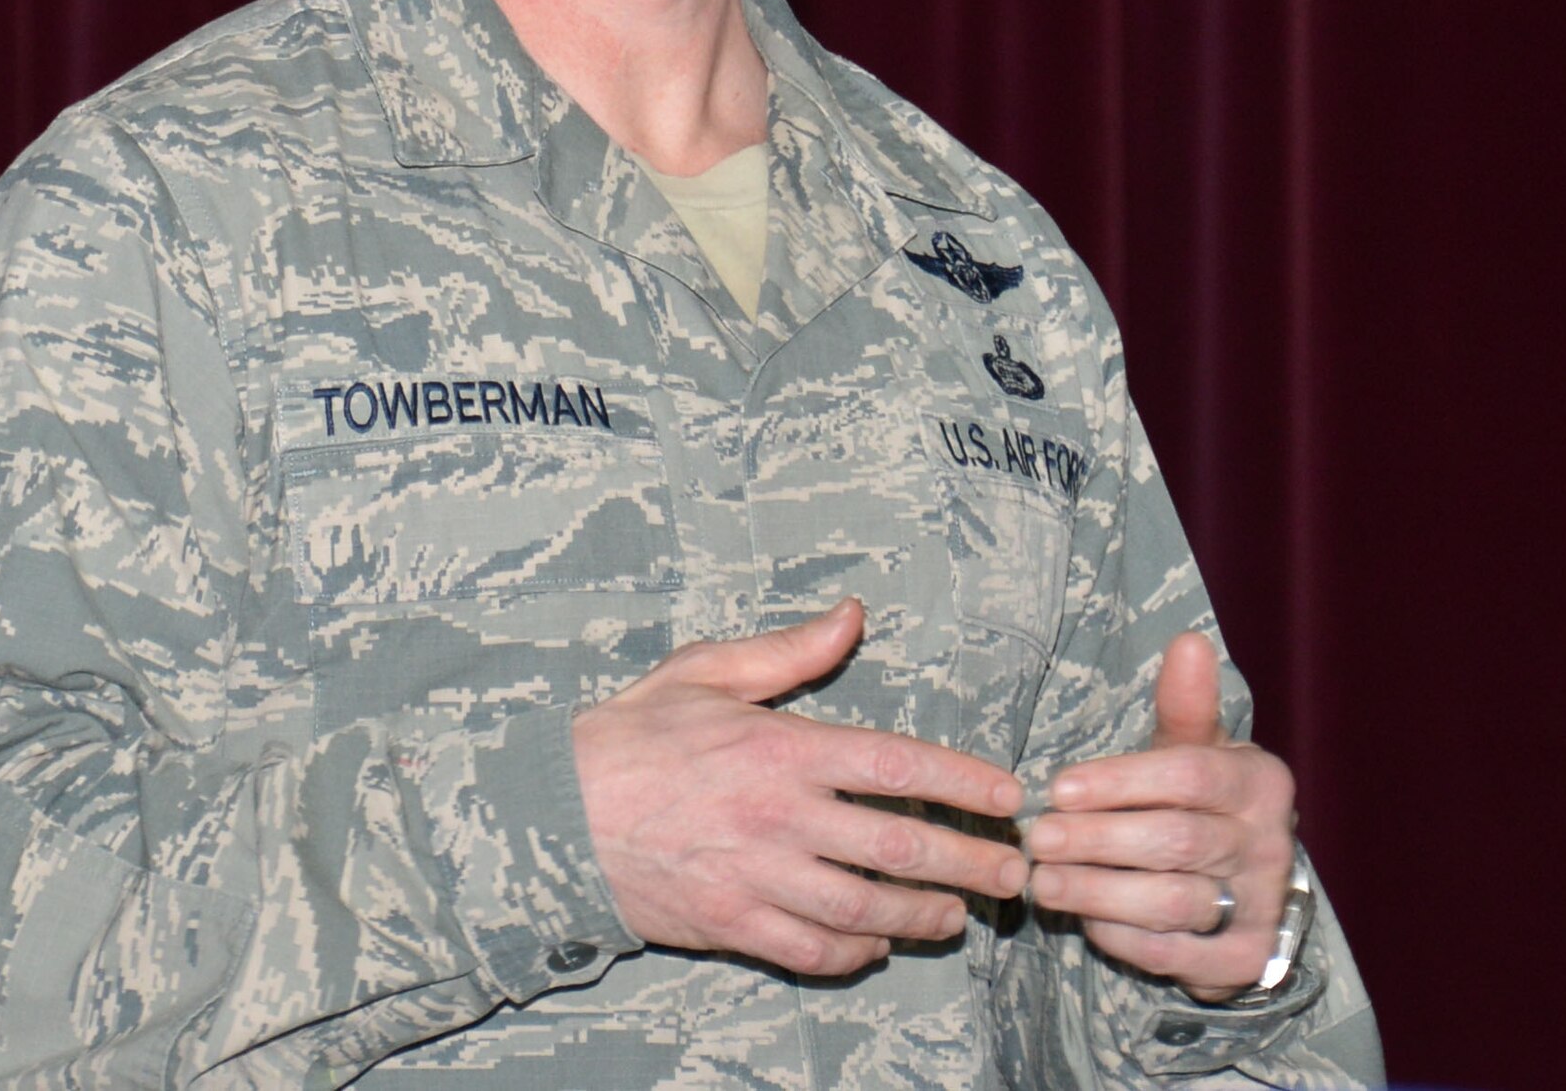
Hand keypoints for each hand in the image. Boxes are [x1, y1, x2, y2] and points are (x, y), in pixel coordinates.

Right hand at [573, 597, 1028, 976]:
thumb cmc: (634, 735)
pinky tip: (877, 943)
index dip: (961, 782)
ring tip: (957, 916)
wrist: (552, 813)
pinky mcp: (731, 923)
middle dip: (967, 863)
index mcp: (779, 747)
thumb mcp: (707, 670)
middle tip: (1012, 873)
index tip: (1006, 794)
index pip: (895, 765)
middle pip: (897, 848)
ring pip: (864, 909)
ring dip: (922, 916)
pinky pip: (811, 951)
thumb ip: (790, 650)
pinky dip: (854, 952)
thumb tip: (853, 614)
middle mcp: (778, 817)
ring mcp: (756, 877)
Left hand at [1022, 632, 1295, 998]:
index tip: (1059, 787)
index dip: (1119, 781)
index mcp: (1260, 782)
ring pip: (1171, 902)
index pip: (1189, 775)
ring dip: (1097, 892)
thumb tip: (1188, 641)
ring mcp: (1261, 908)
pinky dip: (1121, 936)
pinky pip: (1172, 953)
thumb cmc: (1203, 801)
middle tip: (1037, 838)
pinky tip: (1082, 917)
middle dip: (1097, 839)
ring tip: (1042, 882)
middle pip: (1175, 841)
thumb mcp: (1196, 748)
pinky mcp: (1242, 961)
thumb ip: (1184, 704)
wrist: (1247, 886)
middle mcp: (1269, 845)